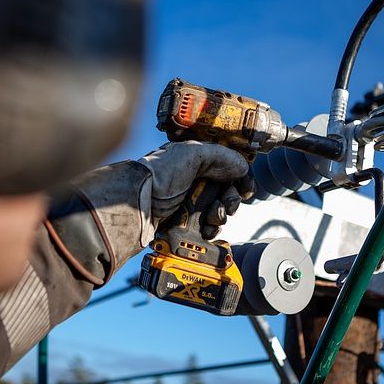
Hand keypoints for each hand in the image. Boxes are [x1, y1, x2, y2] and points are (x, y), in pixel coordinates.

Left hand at [138, 141, 253, 238]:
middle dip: (232, 200)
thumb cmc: (159, 175)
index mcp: (195, 162)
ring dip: (221, 216)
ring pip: (218, 213)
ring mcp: (188, 205)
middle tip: (228, 204)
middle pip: (226, 193)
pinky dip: (211, 230)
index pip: (227, 170)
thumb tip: (242, 166)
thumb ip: (220, 155)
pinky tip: (206, 229)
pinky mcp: (183, 225)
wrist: (136, 205)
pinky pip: (206, 229)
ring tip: (212, 216)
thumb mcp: (191, 153)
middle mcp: (192, 183)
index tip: (246, 188)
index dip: (240, 179)